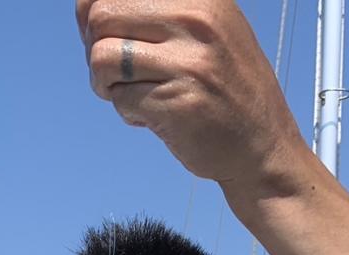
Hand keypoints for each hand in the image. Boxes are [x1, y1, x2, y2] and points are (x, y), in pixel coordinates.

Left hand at [76, 0, 303, 189]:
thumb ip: (157, 11)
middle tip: (114, 72)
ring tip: (127, 93)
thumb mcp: (205, 30)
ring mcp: (188, 63)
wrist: (263, 146)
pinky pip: (120, 98)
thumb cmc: (223, 88)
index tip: (105, 36)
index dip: (92, 11)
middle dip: (94, 48)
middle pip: (101, 15)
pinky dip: (125, 111)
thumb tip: (85, 7)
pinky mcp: (177, 104)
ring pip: (102, 57)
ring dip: (103, 82)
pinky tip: (148, 116)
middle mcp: (195, 20)